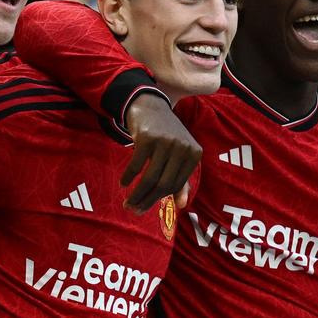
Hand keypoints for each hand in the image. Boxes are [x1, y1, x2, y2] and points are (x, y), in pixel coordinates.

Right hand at [121, 93, 201, 212]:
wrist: (151, 107)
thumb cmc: (167, 136)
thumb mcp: (179, 155)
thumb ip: (182, 180)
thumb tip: (182, 206)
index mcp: (194, 154)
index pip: (176, 184)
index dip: (159, 199)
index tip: (145, 208)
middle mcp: (182, 147)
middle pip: (164, 183)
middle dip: (147, 200)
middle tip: (133, 210)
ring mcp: (165, 141)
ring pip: (150, 177)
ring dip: (137, 193)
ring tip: (128, 202)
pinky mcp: (147, 137)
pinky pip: (136, 164)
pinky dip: (128, 176)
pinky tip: (123, 183)